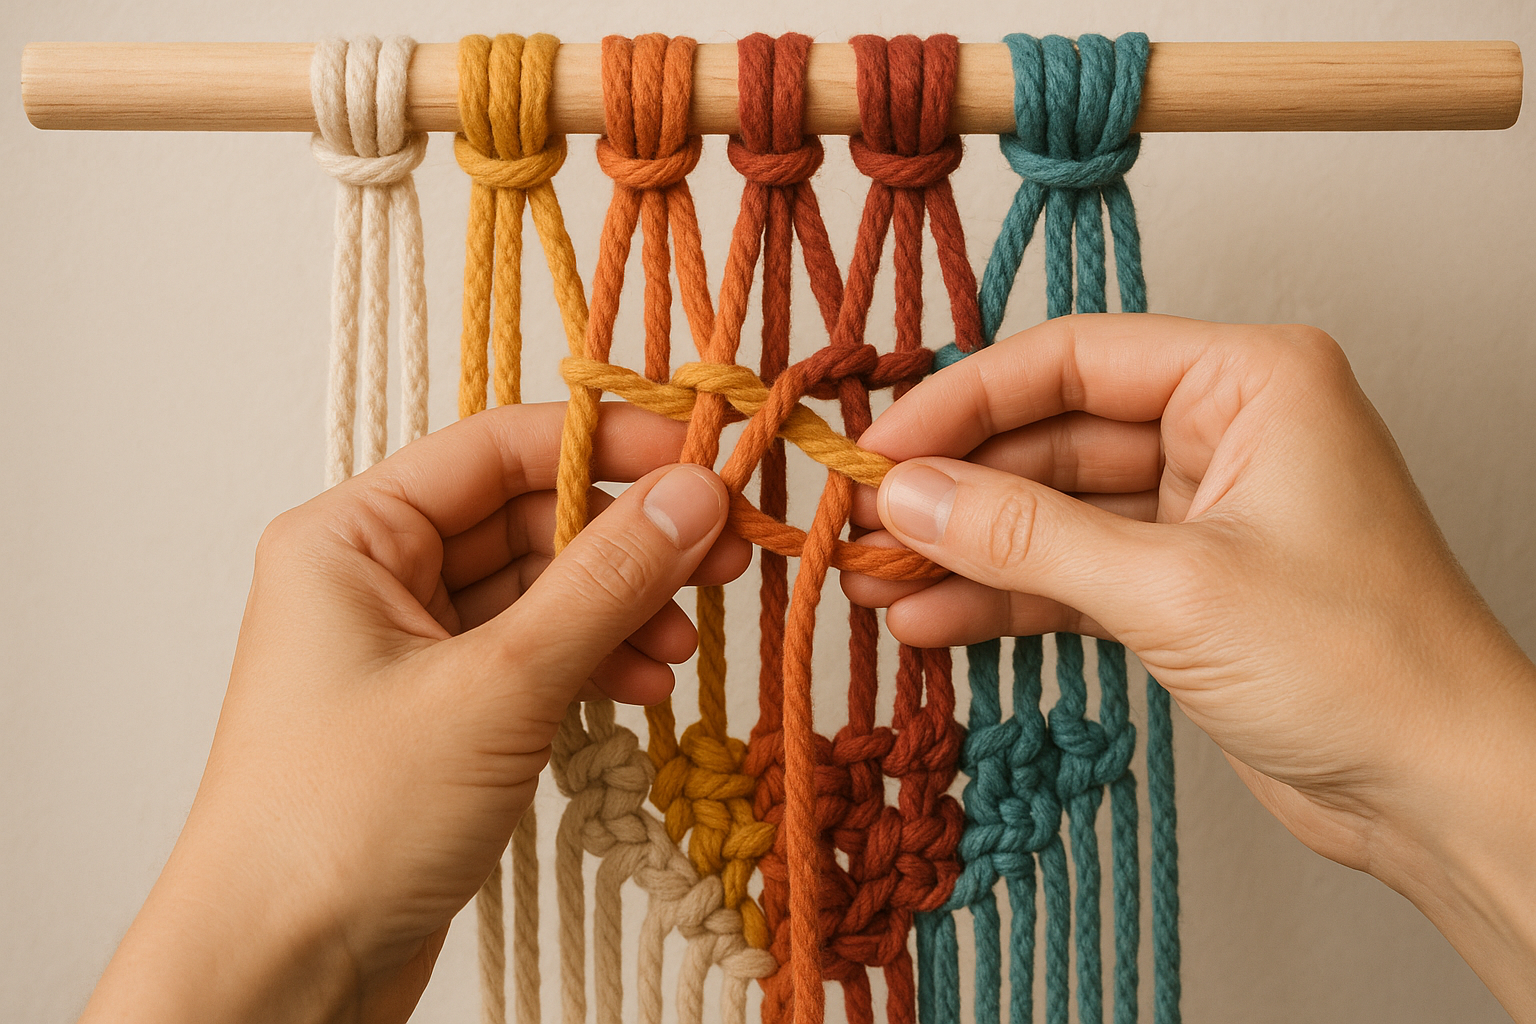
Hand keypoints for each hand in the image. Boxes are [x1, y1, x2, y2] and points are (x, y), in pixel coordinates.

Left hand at [79, 402, 747, 1023]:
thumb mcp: (498, 685)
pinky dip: (590, 665)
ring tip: (682, 645)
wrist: (280, 972)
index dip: (607, 447)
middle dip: (625, 543)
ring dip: (618, 611)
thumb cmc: (346, 820)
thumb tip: (694, 496)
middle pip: (526, 520)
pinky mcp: (438, 715)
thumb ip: (604, 582)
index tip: (703, 463)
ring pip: (537, 594)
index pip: (498, 449)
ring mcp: (408, 651)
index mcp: (352, 537)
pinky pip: (531, 658)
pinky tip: (641, 687)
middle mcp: (374, 580)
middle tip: (721, 559)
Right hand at [844, 314, 1535, 1019]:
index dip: (963, 402)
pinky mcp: (1183, 585)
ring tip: (877, 585)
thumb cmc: (1362, 665)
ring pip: (1054, 511)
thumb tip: (905, 497)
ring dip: (967, 549)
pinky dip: (1006, 597)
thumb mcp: (1171, 587)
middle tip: (864, 527)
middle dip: (956, 488)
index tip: (879, 448)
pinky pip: (1072, 572)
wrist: (1440, 792)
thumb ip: (1026, 536)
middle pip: (1052, 436)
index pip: (1072, 360)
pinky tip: (933, 622)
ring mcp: (1201, 511)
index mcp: (1248, 380)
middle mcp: (1224, 429)